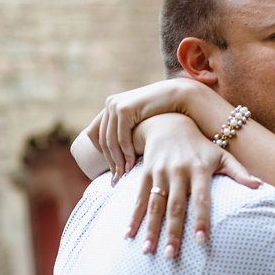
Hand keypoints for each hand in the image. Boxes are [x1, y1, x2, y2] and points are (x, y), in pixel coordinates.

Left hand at [92, 79, 209, 183]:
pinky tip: (131, 164)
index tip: (112, 167)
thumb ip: (129, 129)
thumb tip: (120, 151)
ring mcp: (116, 105)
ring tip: (124, 174)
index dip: (101, 152)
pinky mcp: (124, 109)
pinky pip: (121, 138)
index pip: (94, 133)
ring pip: (110, 141)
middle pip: (101, 139)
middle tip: (116, 178)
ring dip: (117, 160)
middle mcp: (110, 103)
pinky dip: (125, 153)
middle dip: (109, 160)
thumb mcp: (141, 120)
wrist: (180, 97)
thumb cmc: (165, 111)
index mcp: (111, 105)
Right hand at [128, 114, 259, 257]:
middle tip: (170, 256)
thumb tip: (260, 187)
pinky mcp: (145, 173)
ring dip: (150, 229)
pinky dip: (133, 217)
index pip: (201, 199)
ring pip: (154, 205)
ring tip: (147, 251)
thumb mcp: (222, 155)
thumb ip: (239, 172)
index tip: (201, 242)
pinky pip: (138, 198)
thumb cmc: (201, 146)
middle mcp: (179, 172)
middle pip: (175, 207)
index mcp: (200, 170)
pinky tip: (128, 235)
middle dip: (172, 232)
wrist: (169, 124)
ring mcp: (160, 173)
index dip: (201, 220)